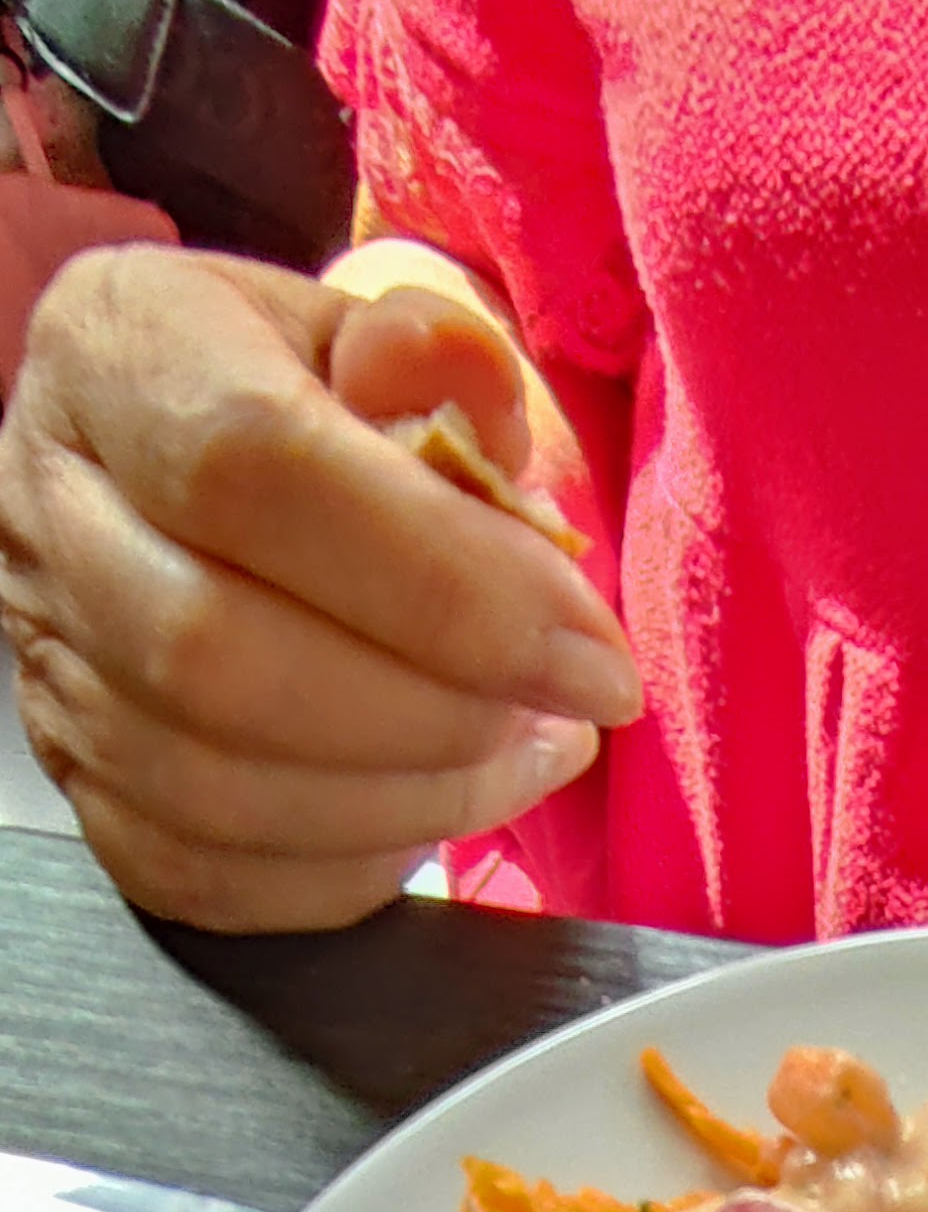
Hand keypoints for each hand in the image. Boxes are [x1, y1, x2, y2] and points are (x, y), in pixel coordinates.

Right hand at [0, 245, 642, 932]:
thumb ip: (442, 365)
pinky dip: (345, 868)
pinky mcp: (79, 785)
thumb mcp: (381, 336)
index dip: (445, 582)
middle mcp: (50, 506)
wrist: (181, 463)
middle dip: (433, 714)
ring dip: (407, 802)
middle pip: (218, 654)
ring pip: (210, 788)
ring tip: (520, 759)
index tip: (590, 654)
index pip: (254, 466)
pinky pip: (203, 875)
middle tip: (557, 714)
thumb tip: (476, 439)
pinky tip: (431, 815)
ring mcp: (47, 662)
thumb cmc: (311, 397)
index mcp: (121, 347)